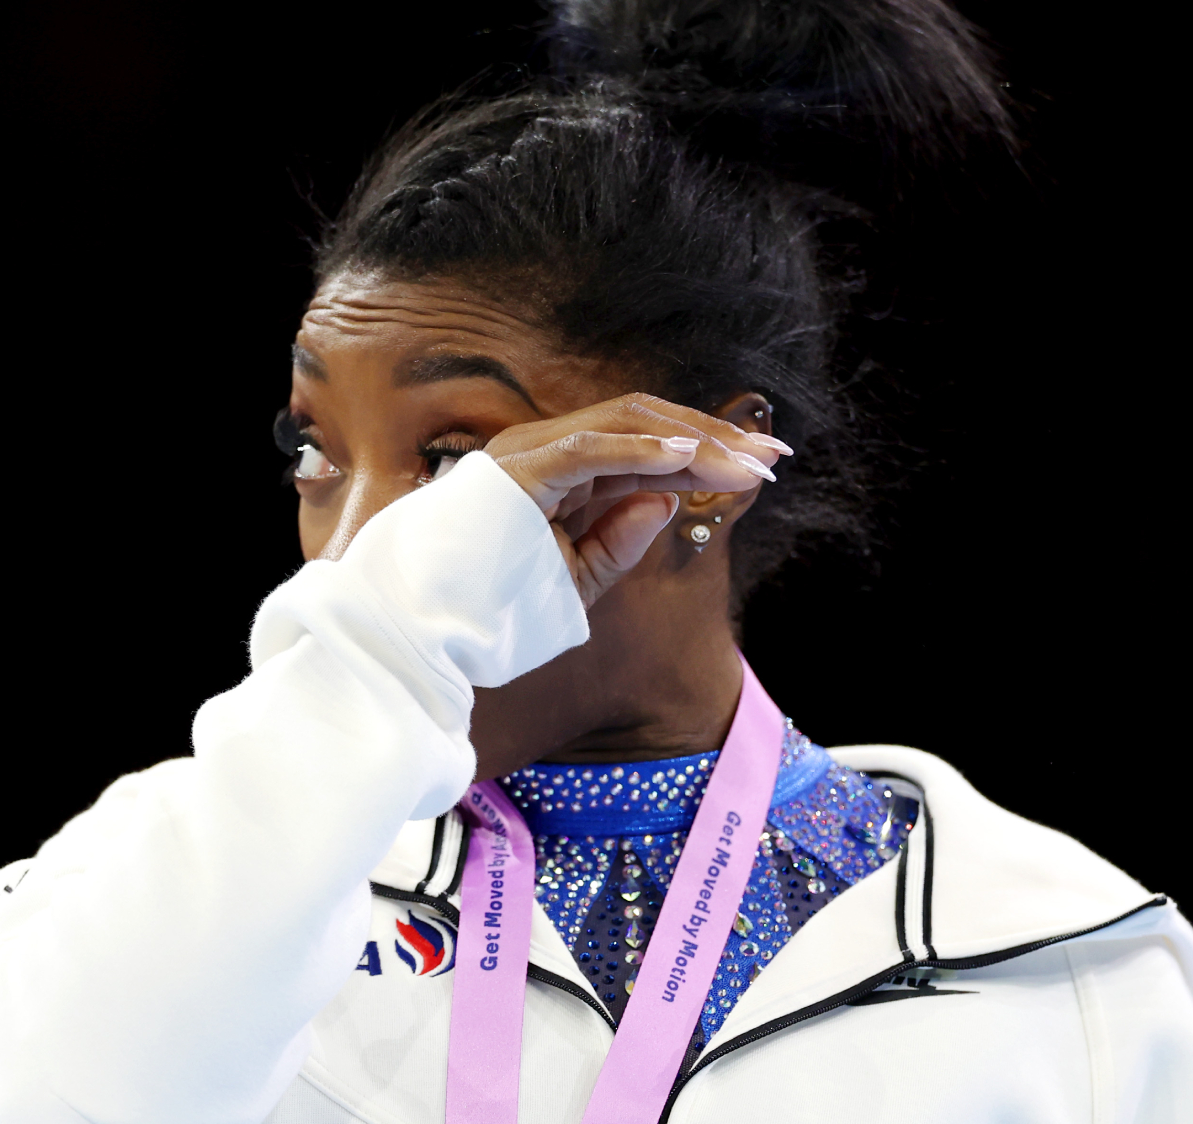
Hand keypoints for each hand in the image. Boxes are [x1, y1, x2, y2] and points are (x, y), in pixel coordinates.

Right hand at [483, 394, 788, 606]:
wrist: (418, 633)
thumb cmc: (487, 611)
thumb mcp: (573, 580)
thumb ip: (617, 542)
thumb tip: (667, 500)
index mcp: (561, 471)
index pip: (645, 442)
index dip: (707, 448)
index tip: (761, 467)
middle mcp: (546, 449)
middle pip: (645, 421)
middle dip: (714, 435)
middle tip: (774, 455)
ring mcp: (528, 454)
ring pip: (624, 423)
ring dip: (692, 439)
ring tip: (745, 458)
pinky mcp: (516, 473)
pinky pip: (586, 448)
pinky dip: (639, 450)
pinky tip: (685, 459)